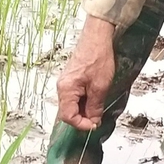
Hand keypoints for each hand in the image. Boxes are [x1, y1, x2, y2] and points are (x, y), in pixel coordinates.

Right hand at [56, 15, 117, 129]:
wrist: (97, 38)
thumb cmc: (97, 57)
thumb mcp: (100, 87)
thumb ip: (95, 107)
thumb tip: (94, 120)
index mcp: (66, 89)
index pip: (68, 117)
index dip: (82, 124)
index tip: (94, 125)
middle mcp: (62, 87)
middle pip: (68, 112)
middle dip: (83, 118)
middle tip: (98, 118)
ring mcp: (66, 83)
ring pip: (72, 105)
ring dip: (84, 110)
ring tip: (98, 107)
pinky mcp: (71, 79)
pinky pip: (75, 96)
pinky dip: (84, 101)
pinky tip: (95, 98)